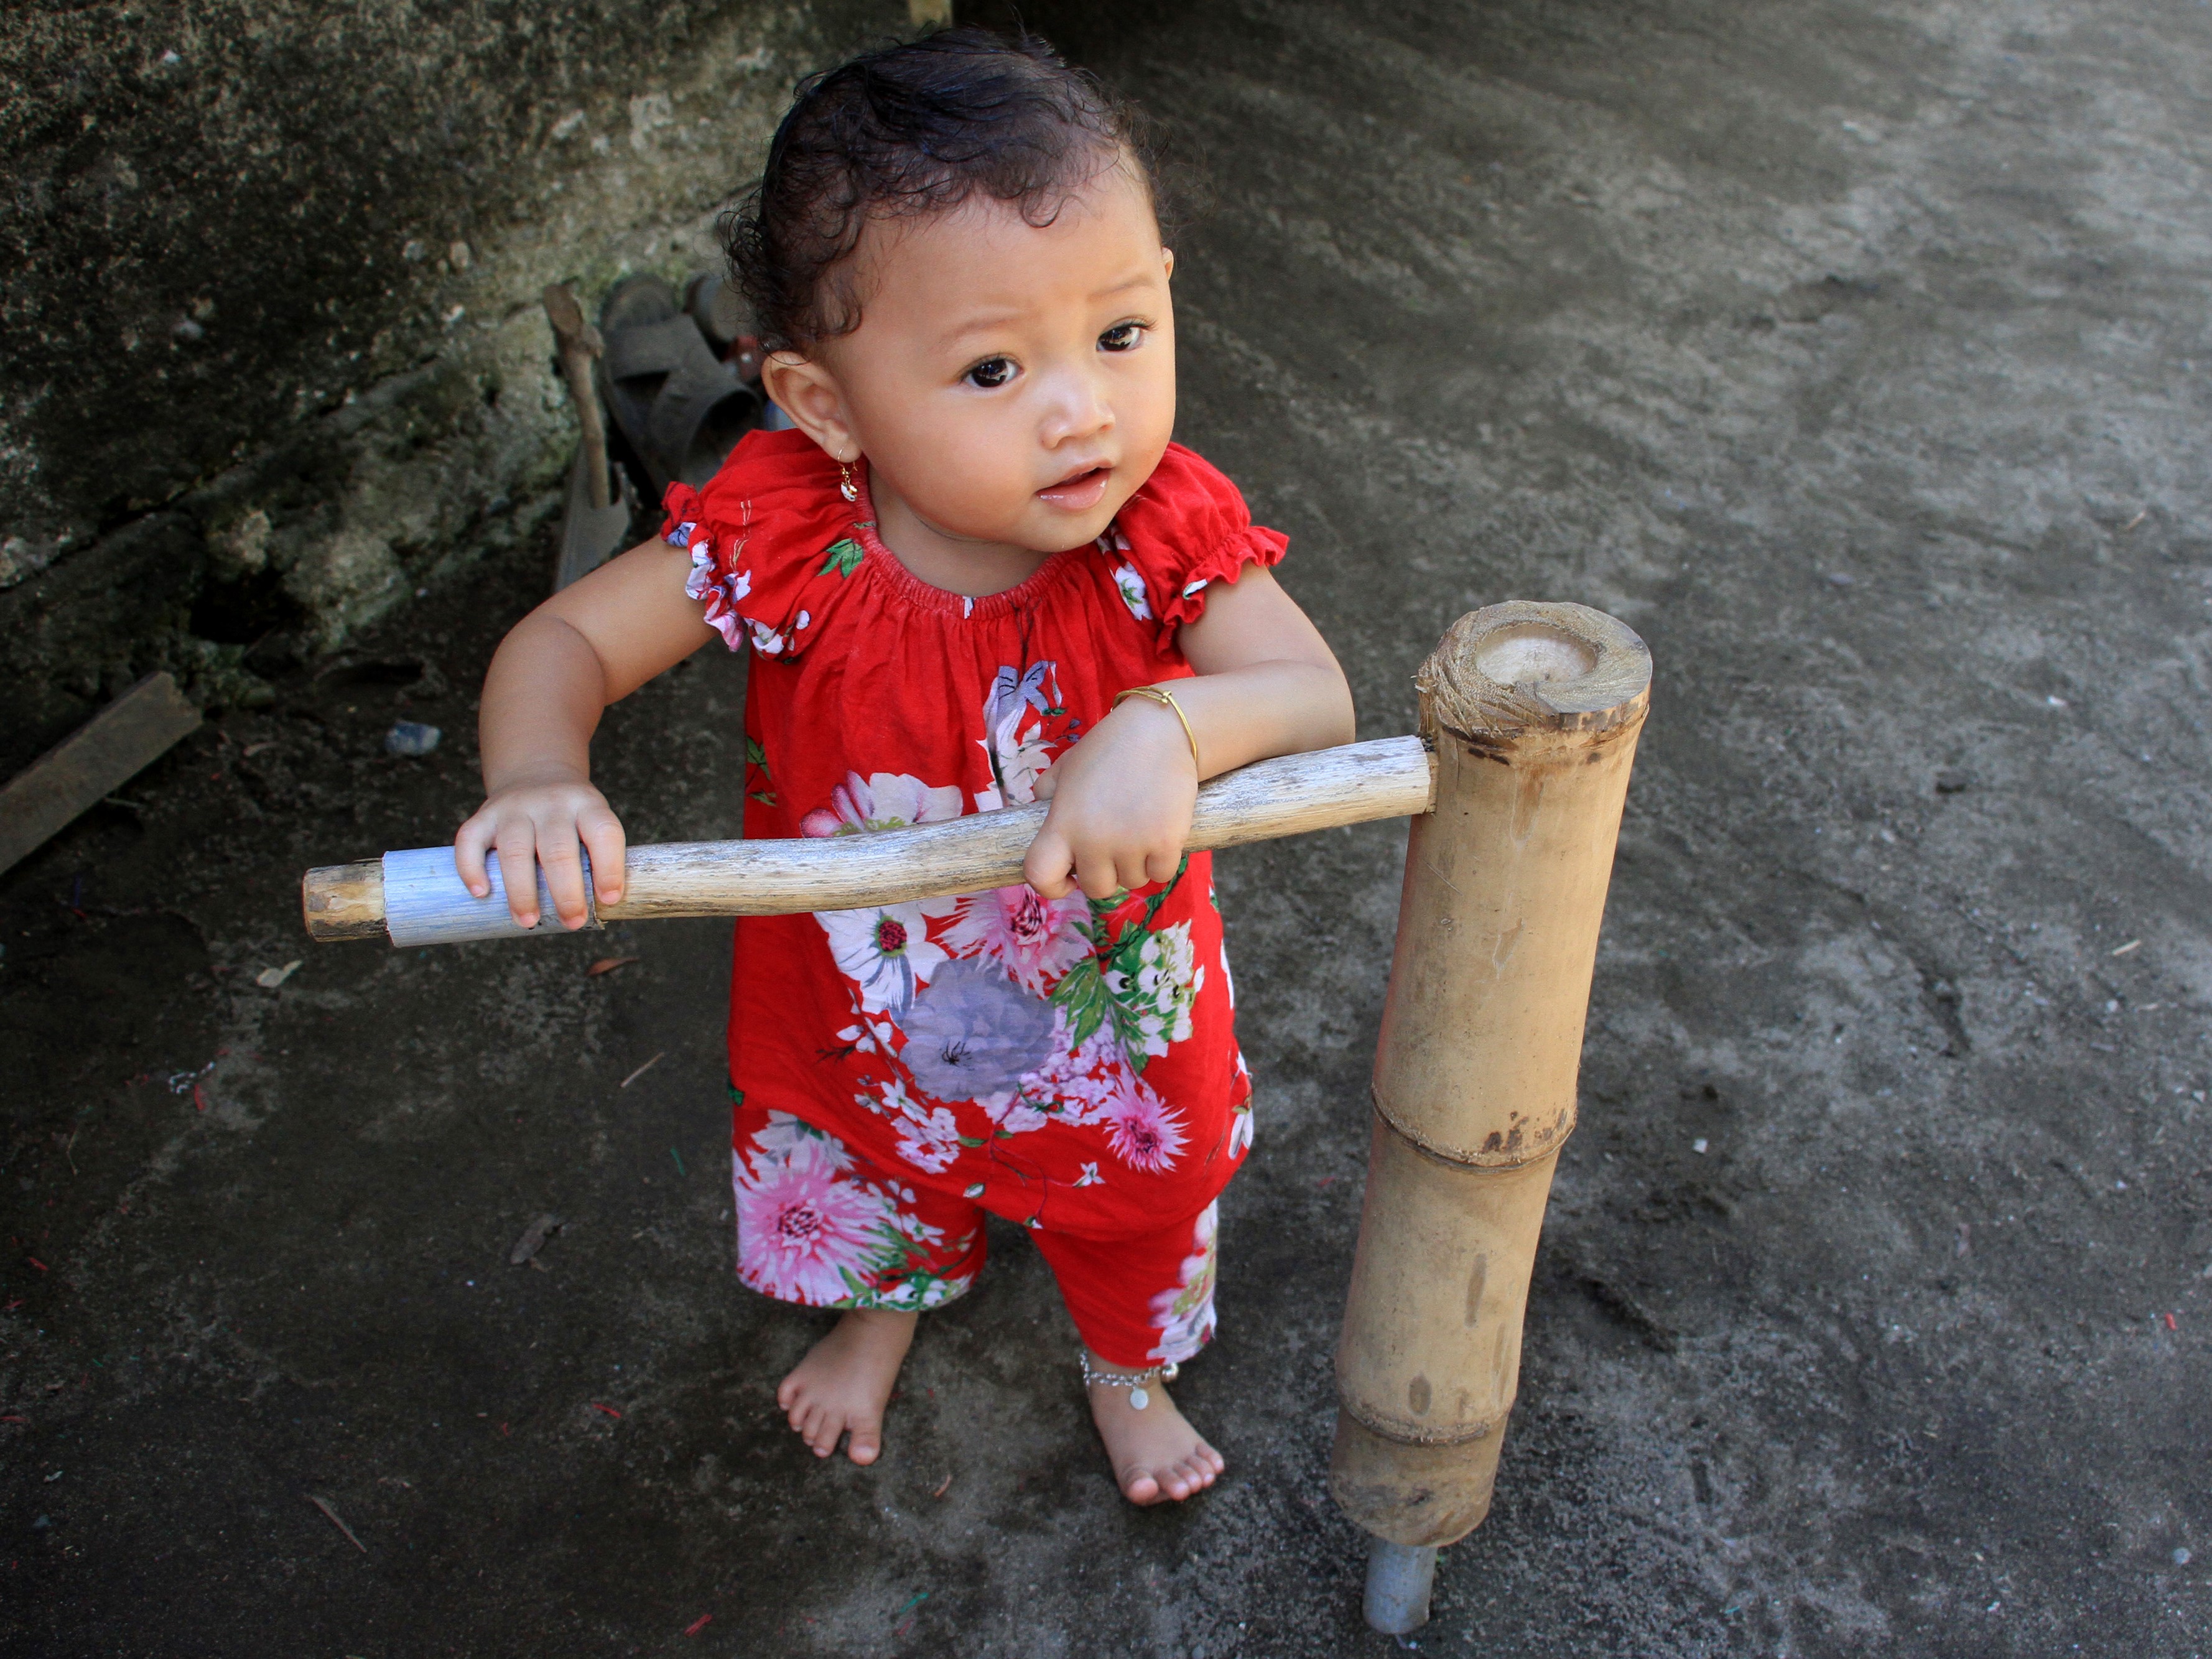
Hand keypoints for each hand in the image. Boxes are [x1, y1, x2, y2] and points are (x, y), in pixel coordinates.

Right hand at [454, 777, 626, 928]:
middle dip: (566, 892)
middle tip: (571, 921)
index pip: (604, 833)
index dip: (609, 868)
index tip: (609, 900)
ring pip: (516, 849)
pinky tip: (481, 893)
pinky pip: (470, 841)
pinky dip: (472, 868)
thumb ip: (598, 859)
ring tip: (528, 921)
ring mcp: (514, 808)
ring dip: (522, 891)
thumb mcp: (593, 824)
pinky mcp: (483, 816)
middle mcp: (551, 803)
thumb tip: (602, 911)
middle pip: (559, 849)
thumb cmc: (572, 818)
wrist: (537, 773)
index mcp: (587, 806)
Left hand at [1022, 699, 1197, 900]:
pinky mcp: (1165, 843)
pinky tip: (1161, 832)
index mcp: (1063, 822)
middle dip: (1105, 873)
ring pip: (1132, 882)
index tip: (1067, 879)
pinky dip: (1162, 860)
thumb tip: (1040, 810)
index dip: (1051, 886)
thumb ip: (1047, 793)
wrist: (1161, 731)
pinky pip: (1160, 874)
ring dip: (1136, 865)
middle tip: (1115, 846)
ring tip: (1139, 830)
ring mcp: (1131, 844)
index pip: (1040, 875)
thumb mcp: (1066, 767)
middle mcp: (1093, 840)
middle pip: (1095, 888)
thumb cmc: (1110, 748)